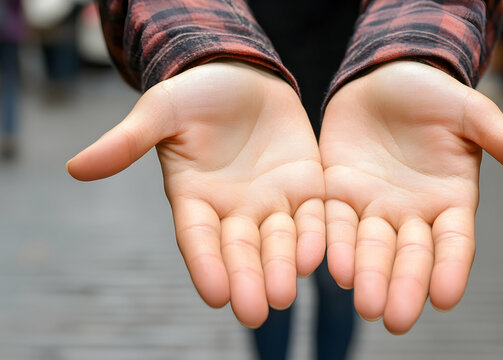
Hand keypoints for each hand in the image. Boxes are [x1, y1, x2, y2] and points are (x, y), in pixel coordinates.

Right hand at [67, 61, 324, 327]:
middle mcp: (234, 208)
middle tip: (256, 312)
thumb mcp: (161, 111)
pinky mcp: (305, 186)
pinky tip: (318, 257)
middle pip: (241, 249)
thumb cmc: (196, 92)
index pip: (198, 238)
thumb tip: (75, 169)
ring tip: (287, 293)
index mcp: (195, 197)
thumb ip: (127, 142)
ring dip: (283, 267)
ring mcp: (272, 200)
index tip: (215, 295)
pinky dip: (314, 236)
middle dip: (247, 279)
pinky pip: (312, 216)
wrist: (244, 72)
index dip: (206, 264)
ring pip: (279, 240)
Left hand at [320, 61, 502, 333]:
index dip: (451, 268)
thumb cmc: (433, 93)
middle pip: (408, 255)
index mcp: (449, 200)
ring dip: (366, 274)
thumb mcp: (473, 114)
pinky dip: (332, 244)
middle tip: (395, 319)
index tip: (446, 297)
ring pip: (369, 246)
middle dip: (403, 286)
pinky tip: (330, 266)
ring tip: (362, 302)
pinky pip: (334, 221)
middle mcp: (410, 212)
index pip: (453, 242)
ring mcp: (372, 205)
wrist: (381, 75)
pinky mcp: (337, 193)